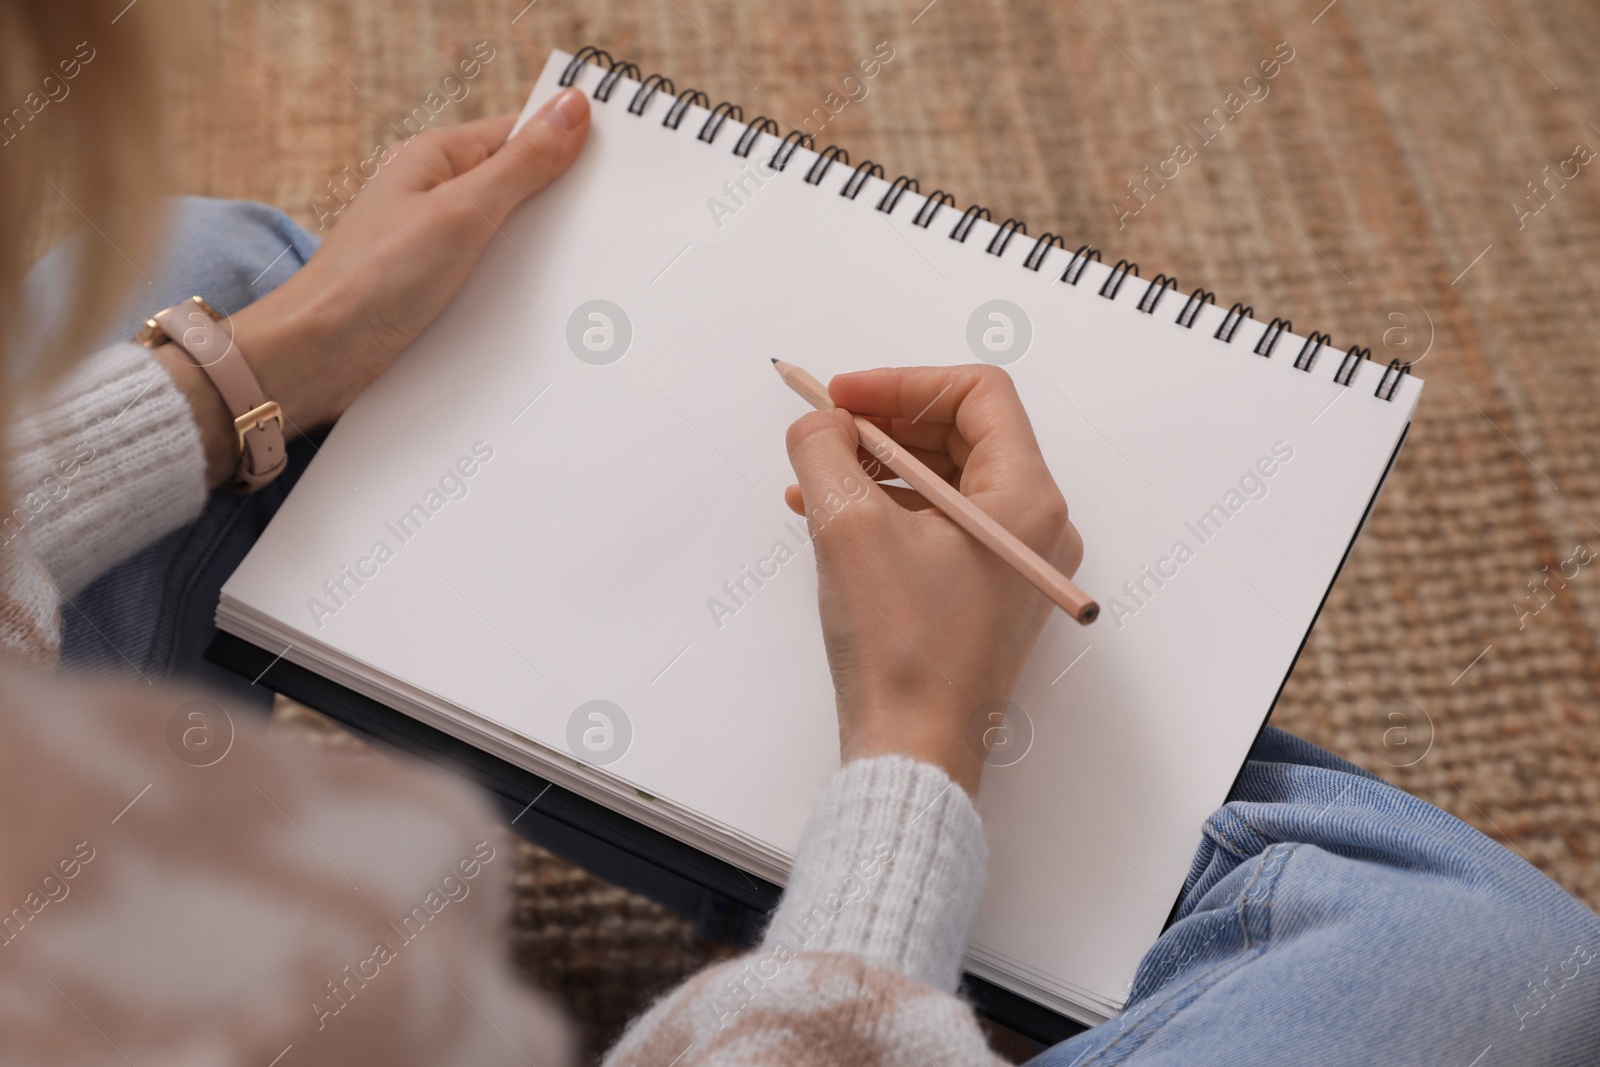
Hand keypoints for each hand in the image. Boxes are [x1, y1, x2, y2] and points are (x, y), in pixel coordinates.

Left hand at [159, 87, 590, 485]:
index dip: (566, 145)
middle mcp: (432, 197)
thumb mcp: (461, 214)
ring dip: (538, 255)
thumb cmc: (370, 281)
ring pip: (507, 237)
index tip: (614, 164)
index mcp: (435, 160)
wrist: (314, 359)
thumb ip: (521, 165)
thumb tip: (571, 109)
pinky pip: (489, 278)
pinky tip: (539, 307)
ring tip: (577, 270)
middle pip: (517, 186)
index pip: (518, 134)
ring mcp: (432, 245)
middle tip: (606, 224)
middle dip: (558, 206)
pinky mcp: (432, 290)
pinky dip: (515, 289)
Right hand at [783, 366, 1082, 795]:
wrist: (914, 752)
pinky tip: (829, 519)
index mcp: (1027, 499)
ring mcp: (1012, 564)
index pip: (978, 395)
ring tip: (813, 478)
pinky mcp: (983, 595)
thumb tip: (819, 422)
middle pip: (963, 434)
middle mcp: (1035, 527)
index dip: (904, 383)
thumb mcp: (848, 527)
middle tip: (826, 428)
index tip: (845, 398)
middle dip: (885, 423)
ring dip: (877, 467)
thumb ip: (826, 449)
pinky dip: (886, 510)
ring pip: (945, 481)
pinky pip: (938, 526)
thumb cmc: (901, 651)